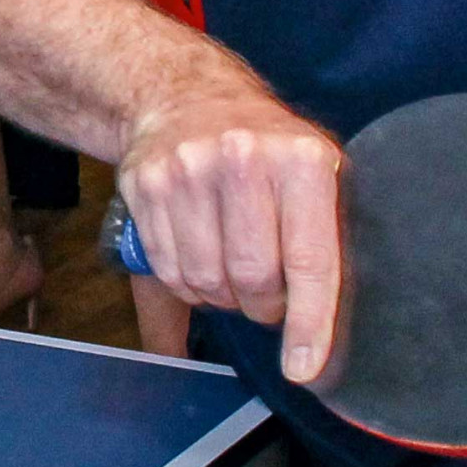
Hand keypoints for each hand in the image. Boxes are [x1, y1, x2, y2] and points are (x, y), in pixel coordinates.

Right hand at [116, 87, 347, 382]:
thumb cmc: (267, 154)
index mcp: (302, 159)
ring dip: (221, 296)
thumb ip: (321, 248)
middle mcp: (243, 158)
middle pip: (252, 278)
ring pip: (205, 280)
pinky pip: (168, 268)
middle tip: (267, 295)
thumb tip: (320, 353)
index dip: (309, 323)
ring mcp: (187, 168)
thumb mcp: (313, 178)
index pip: (309, 260)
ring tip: (231, 270)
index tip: (305, 370)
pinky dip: (188, 282)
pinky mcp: (145, 182)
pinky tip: (199, 258)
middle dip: (262, 306)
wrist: (188, 97)